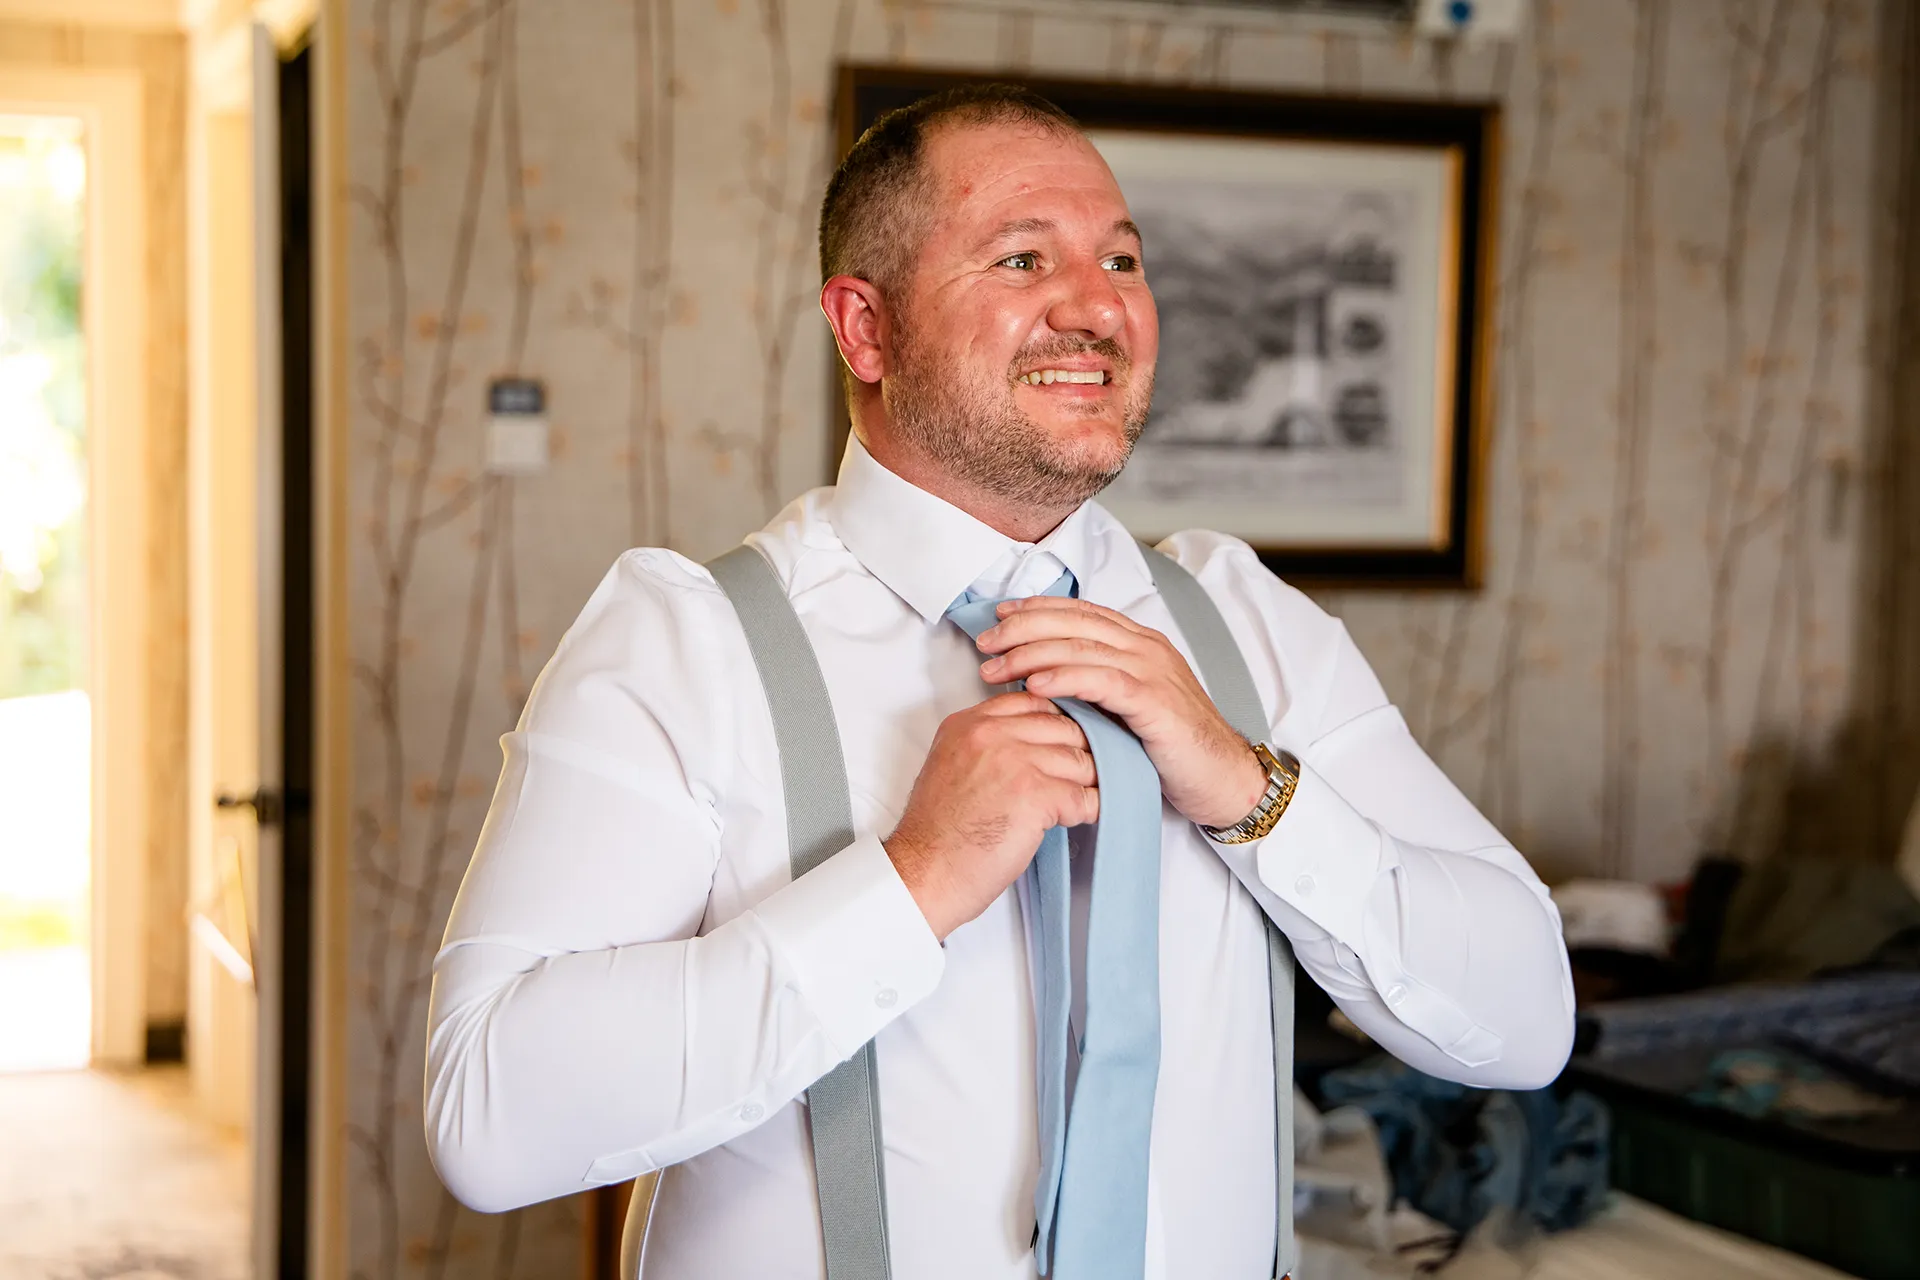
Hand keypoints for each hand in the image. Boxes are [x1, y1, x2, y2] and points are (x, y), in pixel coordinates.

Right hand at [884, 691, 1098, 940]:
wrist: (926, 872)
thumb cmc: (937, 833)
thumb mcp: (951, 766)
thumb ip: (985, 745)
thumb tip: (1031, 745)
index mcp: (968, 723)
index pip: (1032, 702)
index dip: (1056, 723)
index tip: (1063, 743)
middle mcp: (991, 734)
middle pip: (1062, 726)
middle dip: (1078, 751)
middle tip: (1082, 775)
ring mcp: (1015, 761)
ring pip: (1079, 759)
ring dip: (1088, 782)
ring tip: (1082, 800)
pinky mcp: (1035, 794)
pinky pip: (1085, 795)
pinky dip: (1090, 808)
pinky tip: (1082, 817)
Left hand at [973, 596, 1267, 829]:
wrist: (1222, 778)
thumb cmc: (1172, 748)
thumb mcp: (1128, 706)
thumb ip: (1096, 684)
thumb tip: (1041, 675)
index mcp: (1139, 643)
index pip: (1080, 612)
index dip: (1037, 610)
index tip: (999, 617)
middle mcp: (1145, 648)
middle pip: (1073, 623)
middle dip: (1023, 628)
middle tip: (985, 643)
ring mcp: (1152, 672)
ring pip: (1082, 648)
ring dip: (1032, 654)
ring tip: (997, 667)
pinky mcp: (1155, 702)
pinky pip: (1103, 682)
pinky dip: (1066, 679)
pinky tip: (1036, 685)